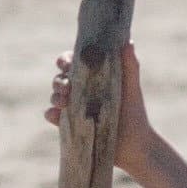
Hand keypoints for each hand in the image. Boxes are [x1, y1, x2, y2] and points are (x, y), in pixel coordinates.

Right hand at [46, 44, 154, 174]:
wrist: (135, 145)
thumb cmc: (134, 112)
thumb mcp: (131, 88)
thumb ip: (129, 66)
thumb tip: (128, 42)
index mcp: (92, 77)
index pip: (73, 63)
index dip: (65, 60)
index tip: (65, 63)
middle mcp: (80, 91)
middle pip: (60, 79)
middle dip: (59, 80)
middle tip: (66, 87)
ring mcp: (73, 108)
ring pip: (55, 97)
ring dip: (55, 96)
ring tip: (64, 102)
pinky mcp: (69, 126)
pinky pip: (53, 117)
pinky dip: (51, 114)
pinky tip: (56, 115)